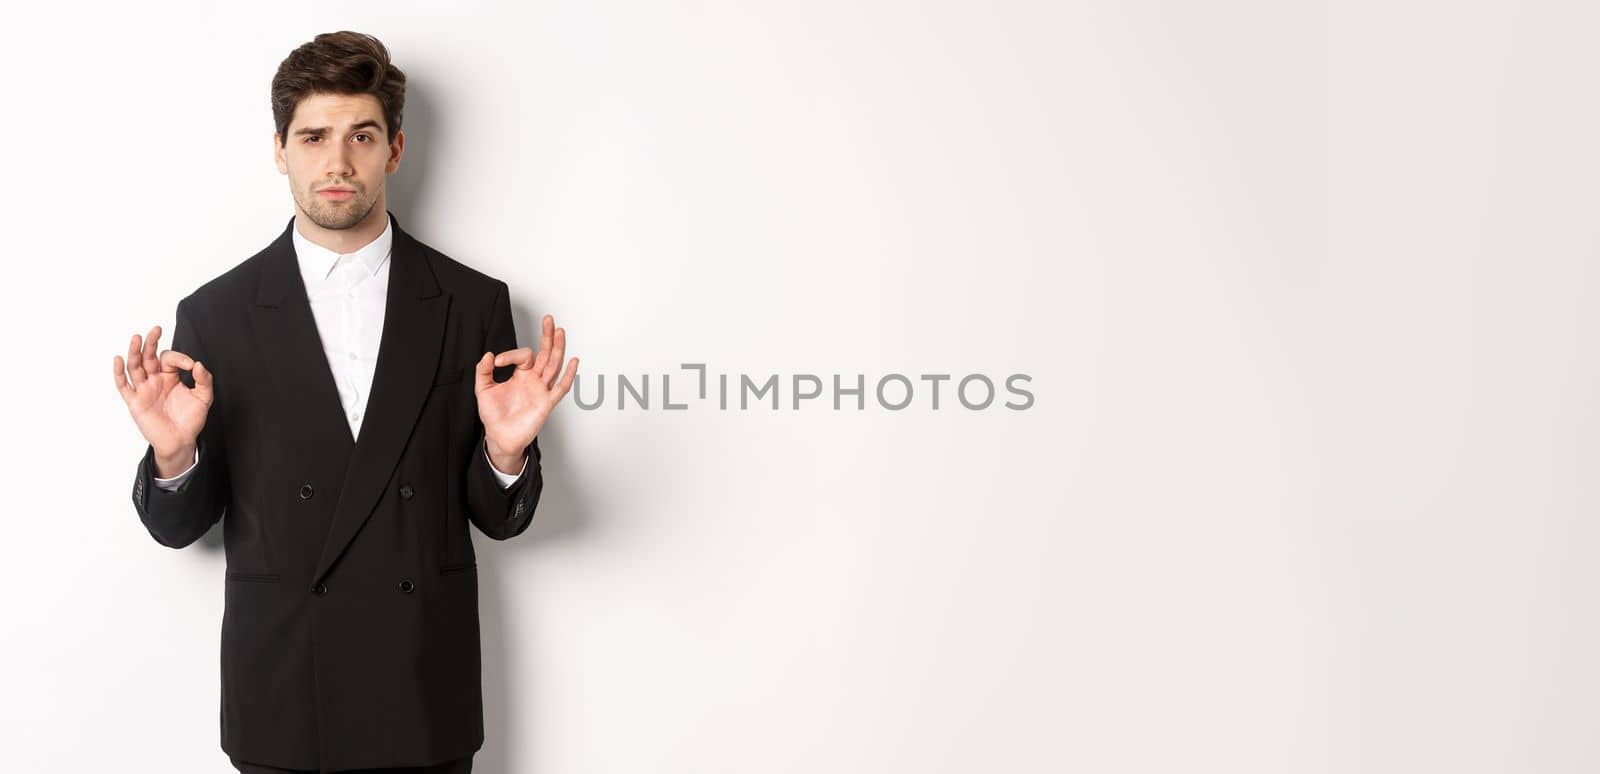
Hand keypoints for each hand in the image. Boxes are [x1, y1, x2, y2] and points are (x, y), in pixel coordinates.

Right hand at [113, 324, 213, 465]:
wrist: (181, 441)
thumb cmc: (190, 419)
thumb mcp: (204, 398)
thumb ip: (204, 380)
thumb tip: (198, 364)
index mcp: (169, 377)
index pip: (169, 359)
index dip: (180, 358)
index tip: (191, 366)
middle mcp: (154, 380)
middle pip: (148, 357)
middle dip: (151, 343)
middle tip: (156, 329)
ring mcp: (143, 390)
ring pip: (135, 367)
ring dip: (135, 352)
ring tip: (137, 337)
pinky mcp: (135, 402)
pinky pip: (123, 385)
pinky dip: (119, 372)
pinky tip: (119, 359)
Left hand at [475, 314, 577, 468]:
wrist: (500, 437)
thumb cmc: (494, 416)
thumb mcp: (483, 389)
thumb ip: (483, 371)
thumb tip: (488, 355)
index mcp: (521, 375)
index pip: (523, 355)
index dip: (510, 355)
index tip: (496, 362)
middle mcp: (534, 380)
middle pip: (545, 354)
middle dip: (546, 336)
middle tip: (548, 319)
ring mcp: (542, 390)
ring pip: (553, 365)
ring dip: (557, 348)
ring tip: (559, 331)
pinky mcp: (546, 403)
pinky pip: (561, 388)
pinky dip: (568, 375)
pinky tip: (573, 361)